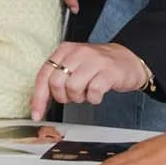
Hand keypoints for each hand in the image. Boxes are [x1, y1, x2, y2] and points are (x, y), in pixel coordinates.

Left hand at [31, 39, 149, 122]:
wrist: (129, 60)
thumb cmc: (98, 66)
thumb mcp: (74, 66)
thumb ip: (56, 78)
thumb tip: (38, 102)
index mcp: (65, 50)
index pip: (44, 75)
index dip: (38, 97)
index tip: (37, 114)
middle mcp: (78, 52)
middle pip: (56, 83)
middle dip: (62, 97)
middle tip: (72, 96)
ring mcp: (94, 60)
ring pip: (73, 88)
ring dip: (79, 98)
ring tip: (87, 92)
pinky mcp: (109, 71)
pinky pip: (93, 92)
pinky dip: (94, 98)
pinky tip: (98, 93)